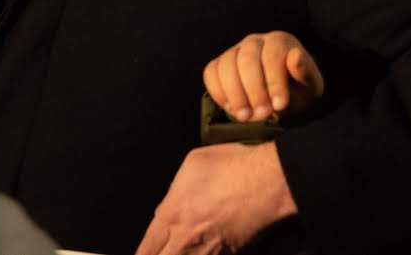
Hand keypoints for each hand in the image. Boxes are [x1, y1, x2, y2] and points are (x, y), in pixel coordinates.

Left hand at [135, 142, 297, 254]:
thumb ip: (175, 191)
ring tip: (186, 249)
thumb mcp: (193, 164)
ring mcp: (210, 252)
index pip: (147, 247)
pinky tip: (205, 250)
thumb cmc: (231, 166)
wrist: (269, 182)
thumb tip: (171, 206)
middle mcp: (186, 240)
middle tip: (161, 252)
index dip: (142, 254)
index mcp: (172, 215)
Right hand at [203, 31, 323, 122]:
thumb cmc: (297, 91)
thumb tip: (295, 56)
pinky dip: (218, 92)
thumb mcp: (310, 86)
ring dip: (235, 93)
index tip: (279, 105)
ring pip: (226, 65)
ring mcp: (235, 51)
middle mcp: (255, 41)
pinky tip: (231, 108)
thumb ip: (305, 72)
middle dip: (254, 90)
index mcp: (280, 41)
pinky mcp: (219, 64)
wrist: (280, 98)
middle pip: (247, 59)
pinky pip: (211, 73)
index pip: (273, 56)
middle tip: (262, 114)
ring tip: (245, 116)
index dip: (274, 81)